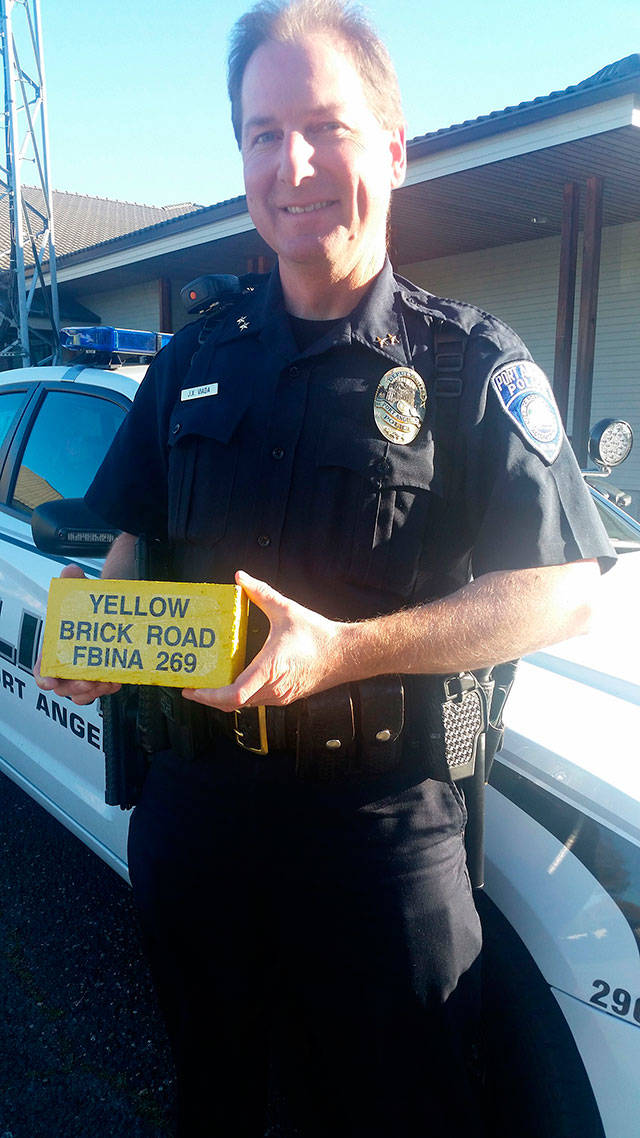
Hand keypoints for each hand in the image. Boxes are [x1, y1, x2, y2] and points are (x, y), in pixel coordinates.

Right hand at [35, 564, 121, 705]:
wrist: (111, 610)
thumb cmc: (89, 604)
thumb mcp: (81, 591)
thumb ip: (73, 581)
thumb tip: (71, 571)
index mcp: (55, 648)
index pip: (42, 669)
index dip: (44, 677)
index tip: (50, 682)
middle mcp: (67, 664)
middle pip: (63, 687)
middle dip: (73, 688)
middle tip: (88, 682)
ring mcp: (84, 673)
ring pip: (82, 694)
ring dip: (93, 692)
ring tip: (106, 682)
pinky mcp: (101, 676)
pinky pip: (101, 691)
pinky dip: (108, 689)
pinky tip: (117, 679)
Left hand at [183, 570, 346, 710]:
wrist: (346, 654)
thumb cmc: (319, 636)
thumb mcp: (286, 610)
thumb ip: (261, 593)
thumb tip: (241, 577)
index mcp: (270, 669)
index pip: (234, 694)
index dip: (209, 695)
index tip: (192, 689)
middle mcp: (273, 688)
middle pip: (232, 704)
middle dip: (209, 698)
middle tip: (191, 687)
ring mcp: (280, 696)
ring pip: (244, 705)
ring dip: (224, 699)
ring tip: (208, 685)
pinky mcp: (286, 697)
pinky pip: (256, 701)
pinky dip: (240, 696)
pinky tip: (234, 683)